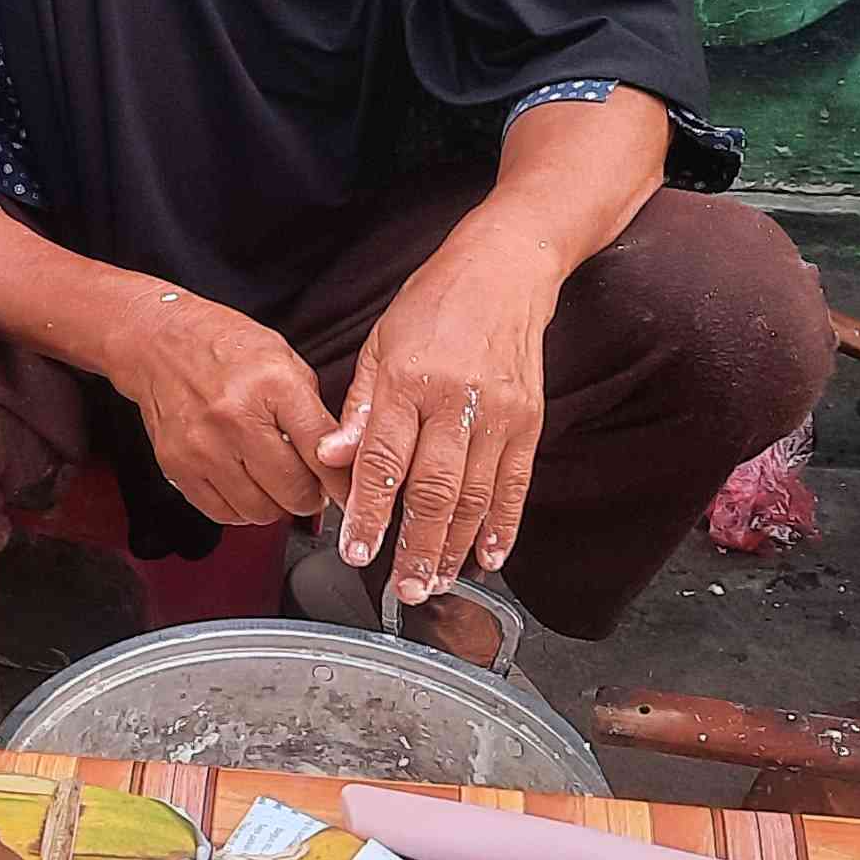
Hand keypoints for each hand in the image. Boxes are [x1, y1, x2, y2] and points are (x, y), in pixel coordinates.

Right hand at [100, 284, 340, 529]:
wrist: (157, 342)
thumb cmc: (221, 345)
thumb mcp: (284, 361)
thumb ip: (311, 412)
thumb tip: (337, 461)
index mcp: (272, 385)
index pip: (322, 451)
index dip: (340, 479)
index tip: (345, 488)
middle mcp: (236, 418)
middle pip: (292, 490)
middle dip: (308, 495)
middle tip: (306, 483)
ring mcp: (203, 446)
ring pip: (259, 511)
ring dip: (273, 504)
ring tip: (271, 481)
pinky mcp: (178, 466)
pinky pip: (222, 513)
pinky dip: (240, 508)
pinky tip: (243, 484)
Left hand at [319, 214, 559, 605]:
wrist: (505, 271)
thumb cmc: (432, 307)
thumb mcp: (380, 345)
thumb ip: (359, 409)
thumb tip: (330, 460)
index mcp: (408, 381)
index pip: (384, 460)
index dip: (370, 512)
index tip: (357, 552)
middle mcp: (456, 400)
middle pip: (434, 490)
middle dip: (416, 546)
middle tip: (402, 588)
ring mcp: (500, 413)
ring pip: (476, 496)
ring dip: (455, 548)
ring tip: (435, 583)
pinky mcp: (529, 420)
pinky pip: (516, 484)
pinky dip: (504, 525)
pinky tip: (489, 556)